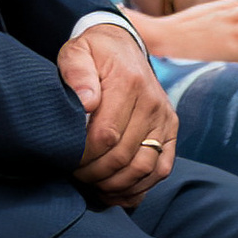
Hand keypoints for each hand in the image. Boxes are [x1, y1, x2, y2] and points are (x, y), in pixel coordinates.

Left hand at [57, 29, 176, 202]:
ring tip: (93, 187)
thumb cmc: (94, 53)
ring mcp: (165, 119)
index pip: (106, 135)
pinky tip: (116, 193)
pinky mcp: (171, 131)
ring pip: (145, 168)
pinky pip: (161, 169)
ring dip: (116, 186)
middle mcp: (153, 103)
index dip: (84, 156)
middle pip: (124, 156)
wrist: (123, 45)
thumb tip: (86, 102)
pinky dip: (139, 188)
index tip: (66, 160)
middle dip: (96, 175)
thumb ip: (76, 71)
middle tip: (75, 176)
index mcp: (129, 83)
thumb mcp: (77, 51)